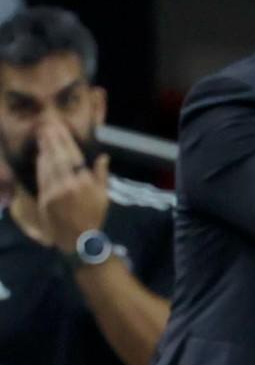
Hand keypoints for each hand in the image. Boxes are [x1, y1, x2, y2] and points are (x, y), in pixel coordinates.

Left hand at [36, 120, 109, 253]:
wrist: (80, 238)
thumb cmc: (94, 216)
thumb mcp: (104, 196)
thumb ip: (102, 175)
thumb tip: (103, 157)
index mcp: (86, 182)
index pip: (73, 156)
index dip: (65, 141)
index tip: (60, 129)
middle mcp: (70, 184)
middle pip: (59, 157)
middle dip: (53, 141)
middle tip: (47, 126)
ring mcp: (55, 191)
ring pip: (49, 166)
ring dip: (45, 150)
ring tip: (43, 136)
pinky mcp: (45, 199)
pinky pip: (42, 178)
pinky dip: (41, 165)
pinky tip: (40, 156)